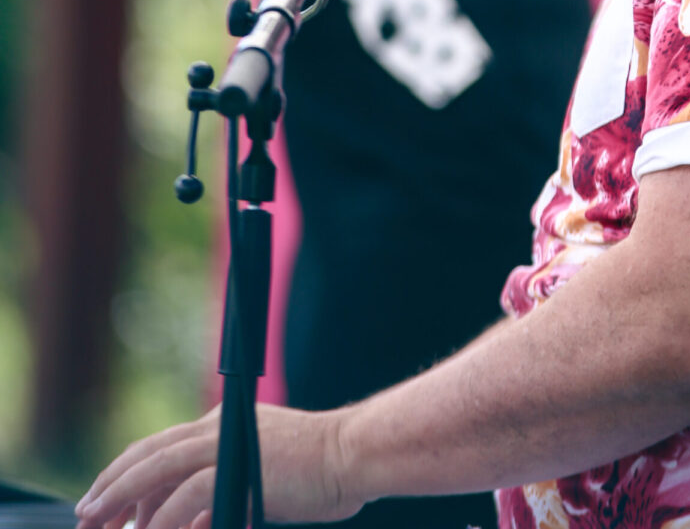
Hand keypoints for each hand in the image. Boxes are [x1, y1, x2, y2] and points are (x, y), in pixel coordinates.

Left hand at [74, 402, 363, 528]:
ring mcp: (224, 444)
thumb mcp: (259, 472)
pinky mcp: (234, 466)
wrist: (352, 454)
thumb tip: (193, 515)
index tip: (105, 504)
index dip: (127, 474)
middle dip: (111, 484)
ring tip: (100, 525)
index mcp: (221, 425)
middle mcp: (215, 428)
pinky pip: (184, 495)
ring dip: (123, 502)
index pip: (160, 447)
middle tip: (85, 515)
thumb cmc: (318, 469)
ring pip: (157, 470)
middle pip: (148, 453)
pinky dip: (161, 517)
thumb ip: (224, 485)